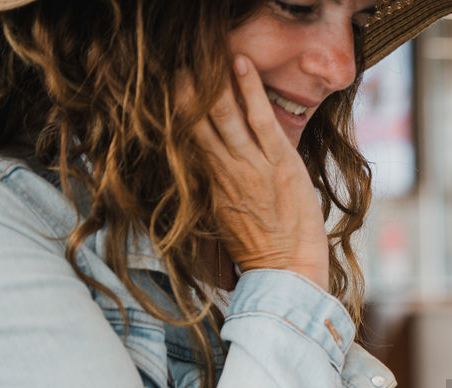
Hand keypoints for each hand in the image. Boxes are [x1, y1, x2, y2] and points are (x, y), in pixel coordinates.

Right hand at [190, 55, 329, 289]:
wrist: (286, 270)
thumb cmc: (263, 248)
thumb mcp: (230, 216)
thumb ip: (218, 188)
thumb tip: (210, 170)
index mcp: (210, 183)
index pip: (187, 138)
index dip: (175, 111)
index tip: (164, 87)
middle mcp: (223, 170)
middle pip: (196, 121)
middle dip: (184, 89)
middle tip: (173, 60)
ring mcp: (250, 166)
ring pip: (223, 115)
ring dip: (211, 81)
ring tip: (201, 54)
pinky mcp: (278, 163)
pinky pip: (259, 119)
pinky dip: (249, 90)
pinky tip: (240, 65)